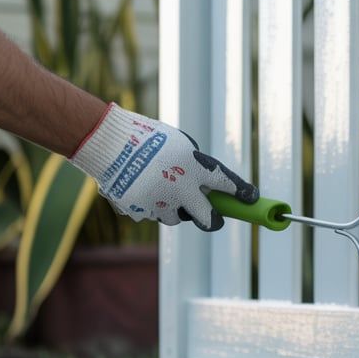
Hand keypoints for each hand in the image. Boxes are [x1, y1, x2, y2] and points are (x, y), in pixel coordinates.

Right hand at [69, 104, 258, 230]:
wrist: (106, 141)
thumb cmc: (146, 137)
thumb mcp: (179, 144)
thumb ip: (195, 165)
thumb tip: (205, 187)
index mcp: (194, 167)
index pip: (227, 184)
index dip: (242, 192)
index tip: (251, 198)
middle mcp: (181, 190)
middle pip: (208, 219)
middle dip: (213, 220)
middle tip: (215, 217)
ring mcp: (159, 204)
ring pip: (176, 218)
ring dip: (177, 208)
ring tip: (165, 189)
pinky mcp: (139, 211)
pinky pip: (151, 214)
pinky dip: (150, 204)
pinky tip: (142, 187)